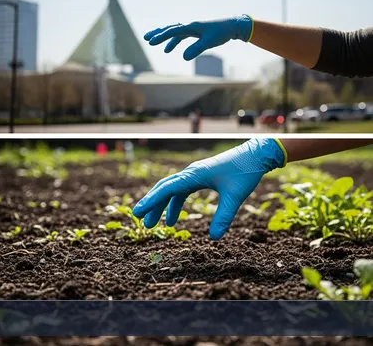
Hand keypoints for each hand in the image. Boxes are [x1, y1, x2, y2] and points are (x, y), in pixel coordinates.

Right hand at [132, 138, 285, 239]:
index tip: (138, 212)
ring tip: (155, 224)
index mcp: (193, 175)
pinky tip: (173, 217)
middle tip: (142, 221)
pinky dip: (174, 204)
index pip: (166, 189)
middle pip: (164, 189)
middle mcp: (190, 173)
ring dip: (162, 206)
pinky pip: (181, 191)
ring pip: (171, 191)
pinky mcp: (200, 177)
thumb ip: (223, 217)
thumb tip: (214, 238)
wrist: (256, 154)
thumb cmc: (245, 172)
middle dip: (152, 205)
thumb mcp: (235, 196)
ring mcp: (194, 174)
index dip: (151, 201)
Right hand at [143, 15, 253, 59]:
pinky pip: (180, 36)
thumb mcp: (209, 42)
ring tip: (153, 43)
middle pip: (169, 28)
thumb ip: (196, 49)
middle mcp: (189, 26)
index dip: (161, 36)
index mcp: (191, 26)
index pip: (172, 31)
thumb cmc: (222, 32)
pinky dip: (173, 41)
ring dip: (163, 37)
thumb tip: (184, 58)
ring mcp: (191, 28)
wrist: (232, 26)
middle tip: (146, 38)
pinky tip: (169, 50)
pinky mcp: (195, 32)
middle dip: (158, 33)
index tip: (150, 42)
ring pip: (173, 32)